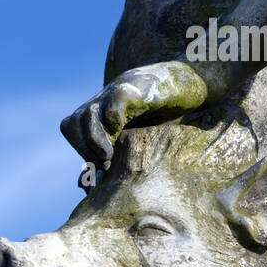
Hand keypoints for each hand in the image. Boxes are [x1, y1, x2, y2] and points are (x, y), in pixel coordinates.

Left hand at [60, 61, 208, 167]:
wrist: (195, 78)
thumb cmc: (170, 112)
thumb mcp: (142, 136)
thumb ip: (121, 154)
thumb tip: (95, 188)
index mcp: (101, 110)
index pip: (71, 130)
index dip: (83, 151)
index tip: (101, 172)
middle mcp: (104, 99)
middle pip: (71, 124)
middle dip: (84, 149)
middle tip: (106, 164)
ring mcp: (117, 90)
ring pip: (85, 115)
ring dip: (95, 141)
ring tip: (111, 157)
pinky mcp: (135, 85)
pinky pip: (113, 103)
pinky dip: (114, 120)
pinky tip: (128, 131)